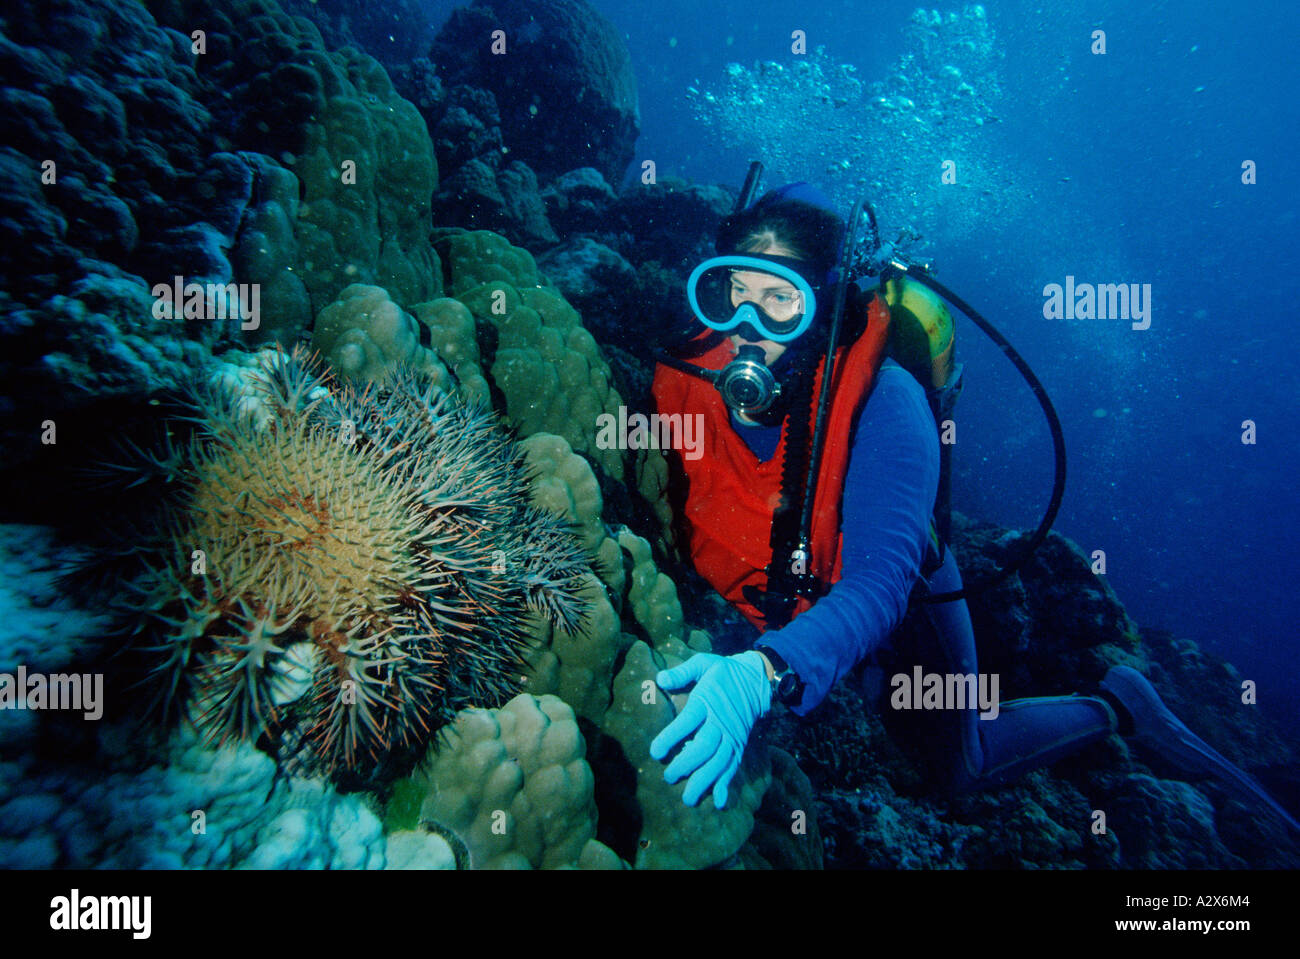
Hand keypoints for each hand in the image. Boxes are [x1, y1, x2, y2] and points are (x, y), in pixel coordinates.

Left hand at [649, 651, 771, 807]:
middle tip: (668, 777)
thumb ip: (681, 672)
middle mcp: (721, 721)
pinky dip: (727, 785)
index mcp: (707, 700)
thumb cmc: (723, 672)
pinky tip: (719, 802)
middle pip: (704, 746)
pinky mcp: (739, 745)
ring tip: (688, 799)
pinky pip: (733, 767)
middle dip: (686, 764)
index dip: (671, 737)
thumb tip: (659, 679)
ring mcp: (732, 736)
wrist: (755, 680)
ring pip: (719, 762)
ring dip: (704, 781)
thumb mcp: (703, 663)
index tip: (655, 752)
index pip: (688, 721)